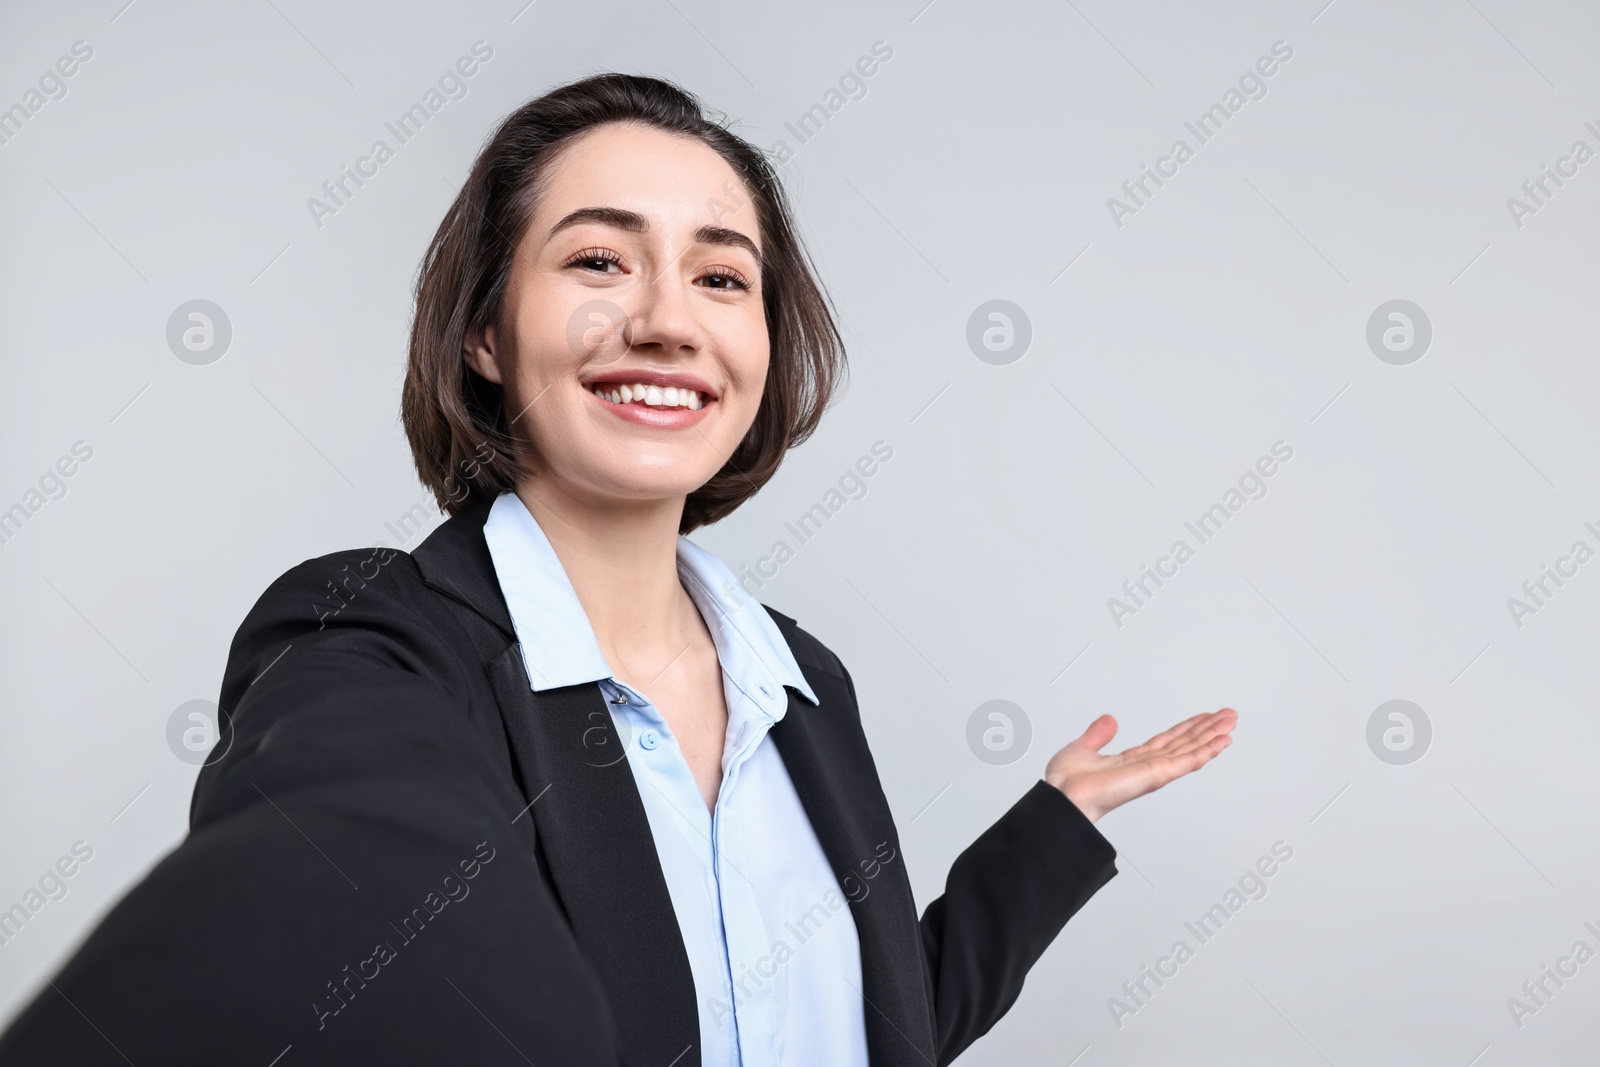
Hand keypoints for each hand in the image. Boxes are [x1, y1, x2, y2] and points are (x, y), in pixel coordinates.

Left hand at [1044, 708, 1236, 823]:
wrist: (1063, 797)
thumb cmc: (1067, 783)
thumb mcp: (1082, 748)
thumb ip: (1097, 735)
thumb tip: (1109, 720)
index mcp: (1131, 760)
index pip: (1166, 741)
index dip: (1186, 728)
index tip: (1203, 718)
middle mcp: (1146, 766)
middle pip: (1184, 743)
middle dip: (1207, 730)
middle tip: (1228, 716)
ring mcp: (1154, 772)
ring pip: (1190, 750)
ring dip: (1212, 736)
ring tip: (1231, 723)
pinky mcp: (1156, 776)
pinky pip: (1186, 761)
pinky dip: (1206, 751)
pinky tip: (1221, 742)